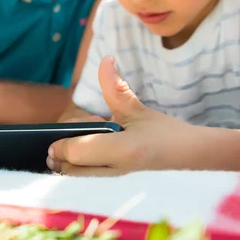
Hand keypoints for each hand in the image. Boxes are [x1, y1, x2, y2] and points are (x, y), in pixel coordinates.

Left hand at [47, 56, 201, 175]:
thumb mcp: (138, 109)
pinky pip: (88, 176)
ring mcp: (116, 177)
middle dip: (59, 156)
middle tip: (53, 142)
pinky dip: (77, 166)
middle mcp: (116, 168)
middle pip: (72, 169)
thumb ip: (116, 87)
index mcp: (122, 149)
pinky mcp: (116, 179)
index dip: (61, 144)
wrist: (188, 154)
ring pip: (78, 176)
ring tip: (65, 147)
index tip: (52, 137)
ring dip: (66, 163)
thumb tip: (105, 60)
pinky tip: (78, 153)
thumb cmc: (164, 131)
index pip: (78, 151)